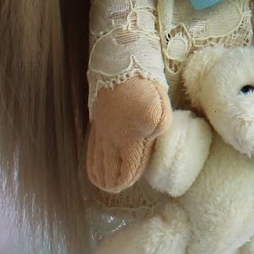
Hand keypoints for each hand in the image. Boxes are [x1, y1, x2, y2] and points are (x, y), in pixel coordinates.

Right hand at [86, 75, 169, 192]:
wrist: (121, 66)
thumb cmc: (145, 89)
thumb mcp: (161, 112)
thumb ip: (157, 131)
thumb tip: (149, 141)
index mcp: (130, 139)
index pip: (126, 168)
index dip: (125, 179)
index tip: (124, 186)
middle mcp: (113, 139)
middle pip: (109, 167)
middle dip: (112, 180)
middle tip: (114, 188)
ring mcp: (103, 131)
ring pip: (99, 159)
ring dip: (101, 172)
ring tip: (104, 183)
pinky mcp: (97, 122)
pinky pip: (92, 147)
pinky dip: (92, 160)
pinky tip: (94, 166)